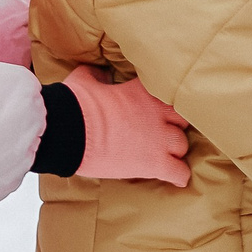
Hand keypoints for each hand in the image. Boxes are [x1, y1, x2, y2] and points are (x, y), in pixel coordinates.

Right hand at [63, 67, 190, 186]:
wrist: (69, 131)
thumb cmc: (75, 104)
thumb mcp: (85, 79)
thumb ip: (97, 74)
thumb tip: (101, 73)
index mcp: (141, 91)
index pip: (165, 93)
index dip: (159, 104)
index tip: (153, 110)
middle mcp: (156, 113)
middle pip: (180, 120)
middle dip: (171, 126)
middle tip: (158, 133)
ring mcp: (158, 139)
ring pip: (182, 146)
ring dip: (173, 150)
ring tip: (163, 155)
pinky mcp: (155, 164)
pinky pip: (180, 172)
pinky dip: (178, 176)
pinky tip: (174, 177)